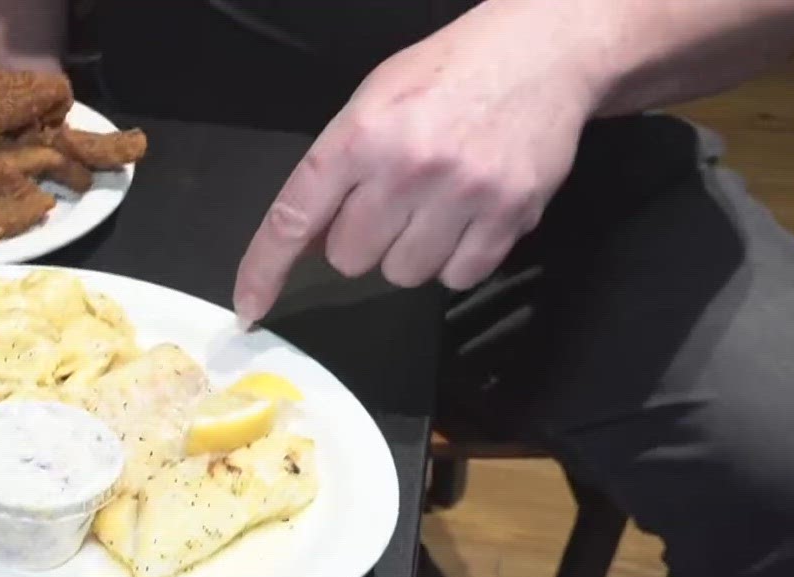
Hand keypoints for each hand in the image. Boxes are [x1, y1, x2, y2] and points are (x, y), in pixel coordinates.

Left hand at [233, 0, 598, 325]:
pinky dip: (457, 259)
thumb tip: (305, 245)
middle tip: (393, 200)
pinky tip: (468, 216)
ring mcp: (463, 193)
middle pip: (350, 259)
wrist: (543, 51)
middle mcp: (408, 165)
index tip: (250, 307)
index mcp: (361, 134)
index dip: (265, 269)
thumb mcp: (372, 104)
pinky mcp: (511, 214)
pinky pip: (458, 278)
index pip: (295, 217)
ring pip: (403, 275)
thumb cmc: (447, 76)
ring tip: (435, 204)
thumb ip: (334, 172)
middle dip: (363, 238)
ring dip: (411, 252)